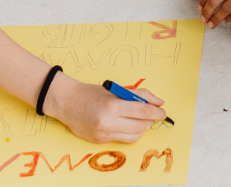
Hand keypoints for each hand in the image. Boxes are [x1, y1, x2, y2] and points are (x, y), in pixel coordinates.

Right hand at [46, 74, 166, 142]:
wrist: (67, 103)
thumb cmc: (92, 93)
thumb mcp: (116, 89)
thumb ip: (139, 95)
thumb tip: (158, 102)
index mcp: (112, 105)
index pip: (142, 111)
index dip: (156, 112)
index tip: (163, 112)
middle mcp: (107, 122)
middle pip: (140, 126)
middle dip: (151, 121)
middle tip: (154, 115)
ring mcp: (103, 134)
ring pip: (134, 136)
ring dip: (142, 129)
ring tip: (141, 120)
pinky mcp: (99, 141)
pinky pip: (122, 140)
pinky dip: (130, 133)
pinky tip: (129, 125)